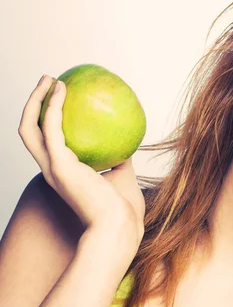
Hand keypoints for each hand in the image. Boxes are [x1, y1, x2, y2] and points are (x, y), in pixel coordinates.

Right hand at [18, 75, 144, 245]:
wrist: (120, 227)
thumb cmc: (124, 210)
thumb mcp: (123, 178)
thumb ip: (120, 160)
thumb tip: (129, 143)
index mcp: (64, 174)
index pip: (46, 144)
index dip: (47, 122)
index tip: (61, 102)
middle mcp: (52, 170)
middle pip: (29, 132)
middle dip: (33, 105)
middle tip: (48, 82)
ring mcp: (52, 168)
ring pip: (30, 127)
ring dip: (35, 100)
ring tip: (50, 79)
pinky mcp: (60, 166)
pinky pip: (51, 128)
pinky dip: (52, 106)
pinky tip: (62, 89)